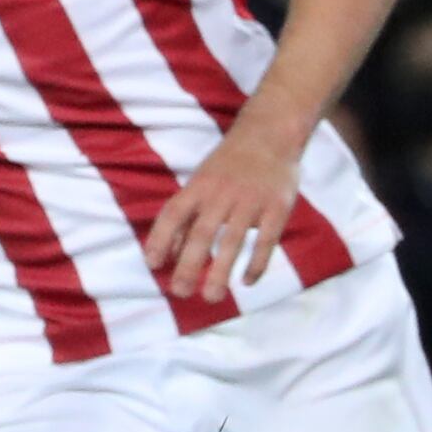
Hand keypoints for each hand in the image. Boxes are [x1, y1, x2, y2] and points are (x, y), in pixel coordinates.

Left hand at [143, 124, 302, 300]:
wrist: (271, 133)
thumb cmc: (228, 164)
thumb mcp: (200, 182)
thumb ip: (183, 217)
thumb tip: (163, 255)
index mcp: (199, 186)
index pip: (173, 213)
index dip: (161, 238)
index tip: (153, 265)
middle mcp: (222, 194)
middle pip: (202, 233)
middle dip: (189, 265)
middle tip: (180, 292)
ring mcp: (251, 200)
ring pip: (233, 241)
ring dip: (220, 271)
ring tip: (211, 297)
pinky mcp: (278, 207)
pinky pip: (266, 240)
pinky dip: (257, 263)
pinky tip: (247, 282)